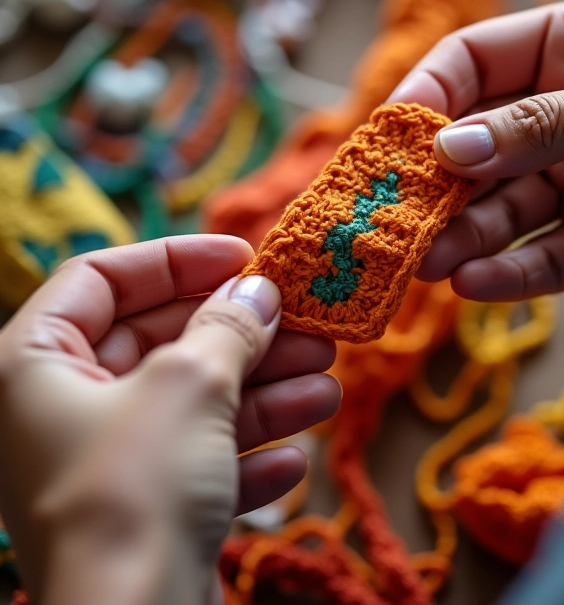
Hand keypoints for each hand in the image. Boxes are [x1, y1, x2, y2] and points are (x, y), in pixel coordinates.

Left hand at [0, 235, 340, 604]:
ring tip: (327, 384)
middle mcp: (62, 411)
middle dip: (242, 334)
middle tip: (308, 324)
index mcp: (35, 364)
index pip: (102, 278)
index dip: (175, 259)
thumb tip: (260, 290)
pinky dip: (247, 456)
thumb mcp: (190, 383)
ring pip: (193, 403)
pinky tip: (296, 459)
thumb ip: (228, 325)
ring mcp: (104, 463)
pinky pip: (199, 461)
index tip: (243, 255)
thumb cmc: (136, 491)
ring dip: (264, 394)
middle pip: (163, 341)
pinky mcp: (143, 509)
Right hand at [388, 0, 563, 301]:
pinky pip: (541, 258)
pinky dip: (508, 274)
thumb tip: (450, 147)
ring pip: (501, 208)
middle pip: (476, 145)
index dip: (428, 95)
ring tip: (428, 261)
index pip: (475, 62)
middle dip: (435, 181)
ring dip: (462, 235)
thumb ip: (545, 125)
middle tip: (396, 215)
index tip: (391, 138)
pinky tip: (474, 285)